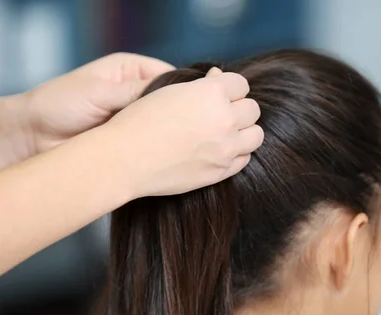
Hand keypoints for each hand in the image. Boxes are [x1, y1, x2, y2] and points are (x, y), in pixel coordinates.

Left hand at [21, 53, 173, 153]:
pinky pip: (150, 147)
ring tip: (175, 148)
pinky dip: (155, 152)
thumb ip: (135, 92)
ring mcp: (134, 120)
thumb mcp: (99, 92)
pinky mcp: (129, 144)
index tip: (195, 109)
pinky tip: (161, 158)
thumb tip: (173, 97)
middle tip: (188, 132)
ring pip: (162, 127)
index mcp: (131, 70)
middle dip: (178, 117)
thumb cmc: (57, 104)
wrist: (30, 137)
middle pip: (170, 104)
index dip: (185, 93)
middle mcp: (136, 93)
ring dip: (166, 137)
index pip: (172, 77)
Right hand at [104, 68, 262, 196]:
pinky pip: (244, 159)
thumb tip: (218, 77)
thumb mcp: (169, 91)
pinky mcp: (221, 171)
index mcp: (212, 92)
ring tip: (224, 134)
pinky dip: (236, 154)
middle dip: (238, 109)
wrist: (124, 159)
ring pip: (255, 135)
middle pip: (252, 109)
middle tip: (219, 115)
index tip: (218, 95)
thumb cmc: (139, 121)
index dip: (229, 88)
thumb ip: (200, 86)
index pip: (241, 84)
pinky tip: (219, 151)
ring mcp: (226, 147)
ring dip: (244, 132)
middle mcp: (225, 118)